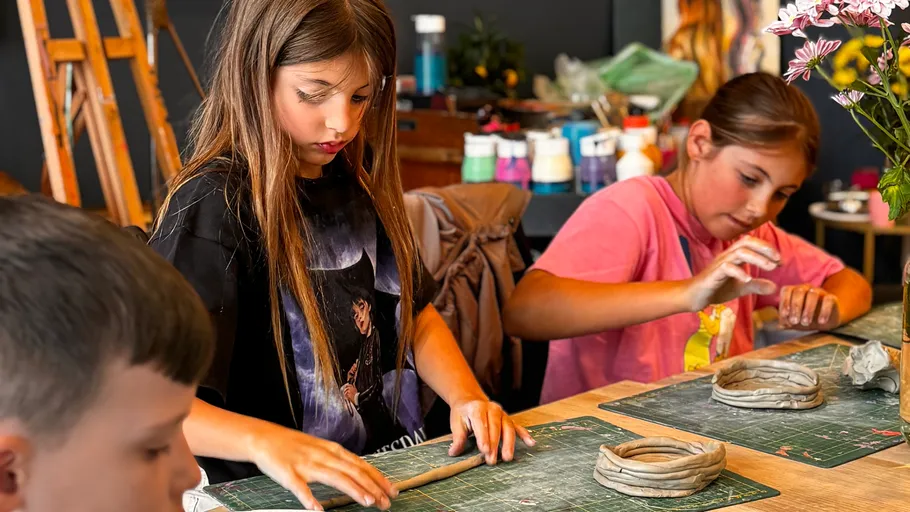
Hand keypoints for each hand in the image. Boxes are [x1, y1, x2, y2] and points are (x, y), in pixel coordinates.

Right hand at [247, 422, 395, 510]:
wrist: (265, 437)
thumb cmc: (294, 445)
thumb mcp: (322, 449)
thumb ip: (339, 461)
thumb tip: (360, 472)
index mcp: (333, 451)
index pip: (361, 465)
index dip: (378, 478)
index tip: (391, 490)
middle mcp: (323, 456)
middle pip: (353, 472)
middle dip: (372, 487)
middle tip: (385, 502)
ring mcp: (306, 465)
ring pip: (335, 477)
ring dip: (353, 489)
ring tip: (367, 501)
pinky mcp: (289, 474)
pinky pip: (300, 488)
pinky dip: (309, 498)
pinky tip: (317, 509)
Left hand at [448, 398, 535, 464]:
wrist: (470, 400)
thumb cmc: (463, 414)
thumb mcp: (456, 423)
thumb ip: (457, 438)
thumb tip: (454, 452)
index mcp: (477, 408)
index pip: (481, 423)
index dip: (483, 437)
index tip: (484, 450)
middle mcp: (492, 408)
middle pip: (495, 427)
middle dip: (495, 444)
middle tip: (492, 460)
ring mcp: (502, 413)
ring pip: (508, 427)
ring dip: (509, 443)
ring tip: (507, 458)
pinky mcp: (508, 419)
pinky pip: (517, 426)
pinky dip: (524, 435)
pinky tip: (531, 443)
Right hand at [685, 236, 779, 311]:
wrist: (693, 296)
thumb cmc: (715, 288)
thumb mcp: (740, 287)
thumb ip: (756, 285)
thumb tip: (774, 287)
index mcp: (733, 256)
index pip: (751, 243)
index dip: (767, 248)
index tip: (780, 261)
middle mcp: (726, 256)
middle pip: (746, 242)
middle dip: (765, 249)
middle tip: (778, 261)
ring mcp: (719, 264)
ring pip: (739, 252)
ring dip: (757, 258)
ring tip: (770, 268)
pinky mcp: (713, 275)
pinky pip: (727, 267)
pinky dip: (739, 272)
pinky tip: (747, 280)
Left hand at [778, 284, 839, 329]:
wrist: (825, 320)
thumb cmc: (804, 318)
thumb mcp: (794, 322)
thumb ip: (786, 322)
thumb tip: (780, 326)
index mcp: (794, 291)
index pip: (787, 290)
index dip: (784, 302)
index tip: (785, 315)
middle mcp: (806, 288)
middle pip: (799, 291)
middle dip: (795, 307)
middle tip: (794, 321)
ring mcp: (819, 291)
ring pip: (813, 294)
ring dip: (808, 309)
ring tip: (805, 323)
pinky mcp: (832, 298)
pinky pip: (828, 300)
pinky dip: (824, 311)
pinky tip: (821, 322)